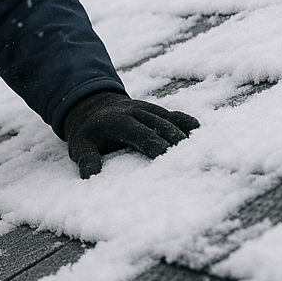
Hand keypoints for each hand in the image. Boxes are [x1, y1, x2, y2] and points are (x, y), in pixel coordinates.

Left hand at [63, 91, 198, 178]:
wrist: (91, 104)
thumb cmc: (88, 132)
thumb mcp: (80, 144)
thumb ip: (86, 158)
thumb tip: (90, 176)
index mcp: (118, 121)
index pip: (141, 134)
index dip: (155, 146)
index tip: (167, 160)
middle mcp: (137, 112)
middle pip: (162, 126)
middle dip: (176, 142)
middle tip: (191, 161)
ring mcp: (149, 109)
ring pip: (172, 120)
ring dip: (185, 135)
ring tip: (201, 153)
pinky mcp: (157, 111)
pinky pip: (175, 115)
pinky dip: (188, 123)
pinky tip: (201, 134)